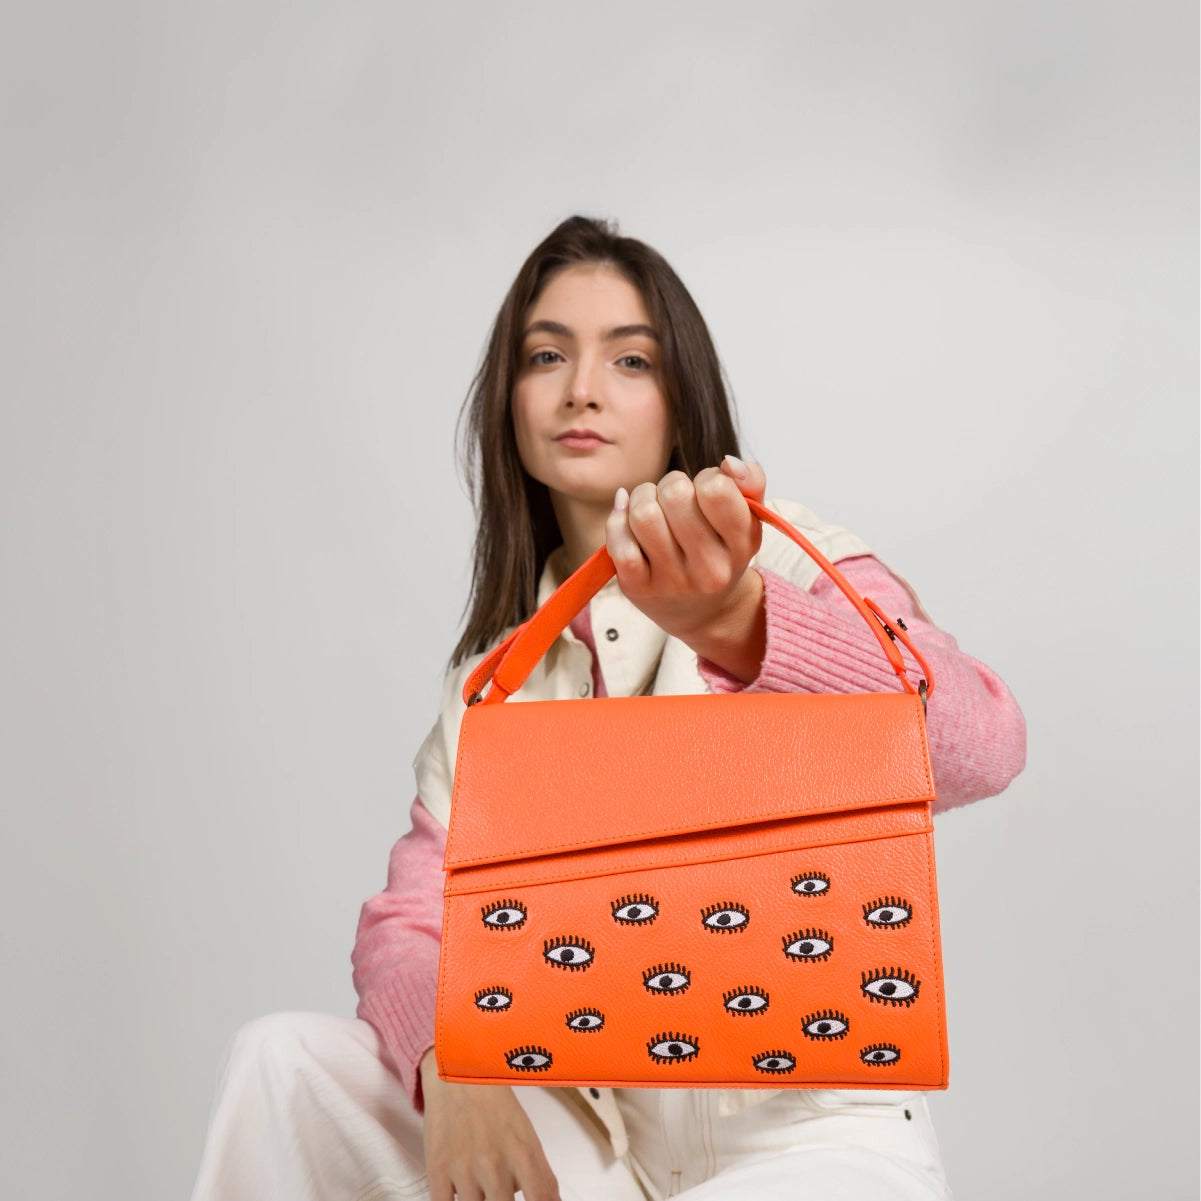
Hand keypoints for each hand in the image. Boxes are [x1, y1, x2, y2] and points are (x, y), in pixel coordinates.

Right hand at [419, 1049, 561, 1200]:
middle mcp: (495, 1165)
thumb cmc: (496, 1106)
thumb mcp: (527, 1136)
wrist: (457, 1074)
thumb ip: (541, 1175)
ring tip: (481, 1189)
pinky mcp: (438, 1169)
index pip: (541, 1200)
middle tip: (500, 1193)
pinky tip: (460, 1194)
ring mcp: (464, 1169)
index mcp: (523, 1154)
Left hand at [605, 455, 767, 670]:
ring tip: (651, 505)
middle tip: (673, 497)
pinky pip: (619, 543)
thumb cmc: (721, 551)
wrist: (703, 612)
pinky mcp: (638, 588)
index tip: (705, 490)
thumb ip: (751, 481)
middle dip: (669, 484)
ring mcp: (672, 581)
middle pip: (674, 495)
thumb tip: (730, 463)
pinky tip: (627, 519)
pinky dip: (618, 521)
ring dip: (642, 497)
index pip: (716, 489)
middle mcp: (710, 569)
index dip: (707, 476)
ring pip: (643, 514)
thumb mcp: (747, 518)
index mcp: (742, 545)